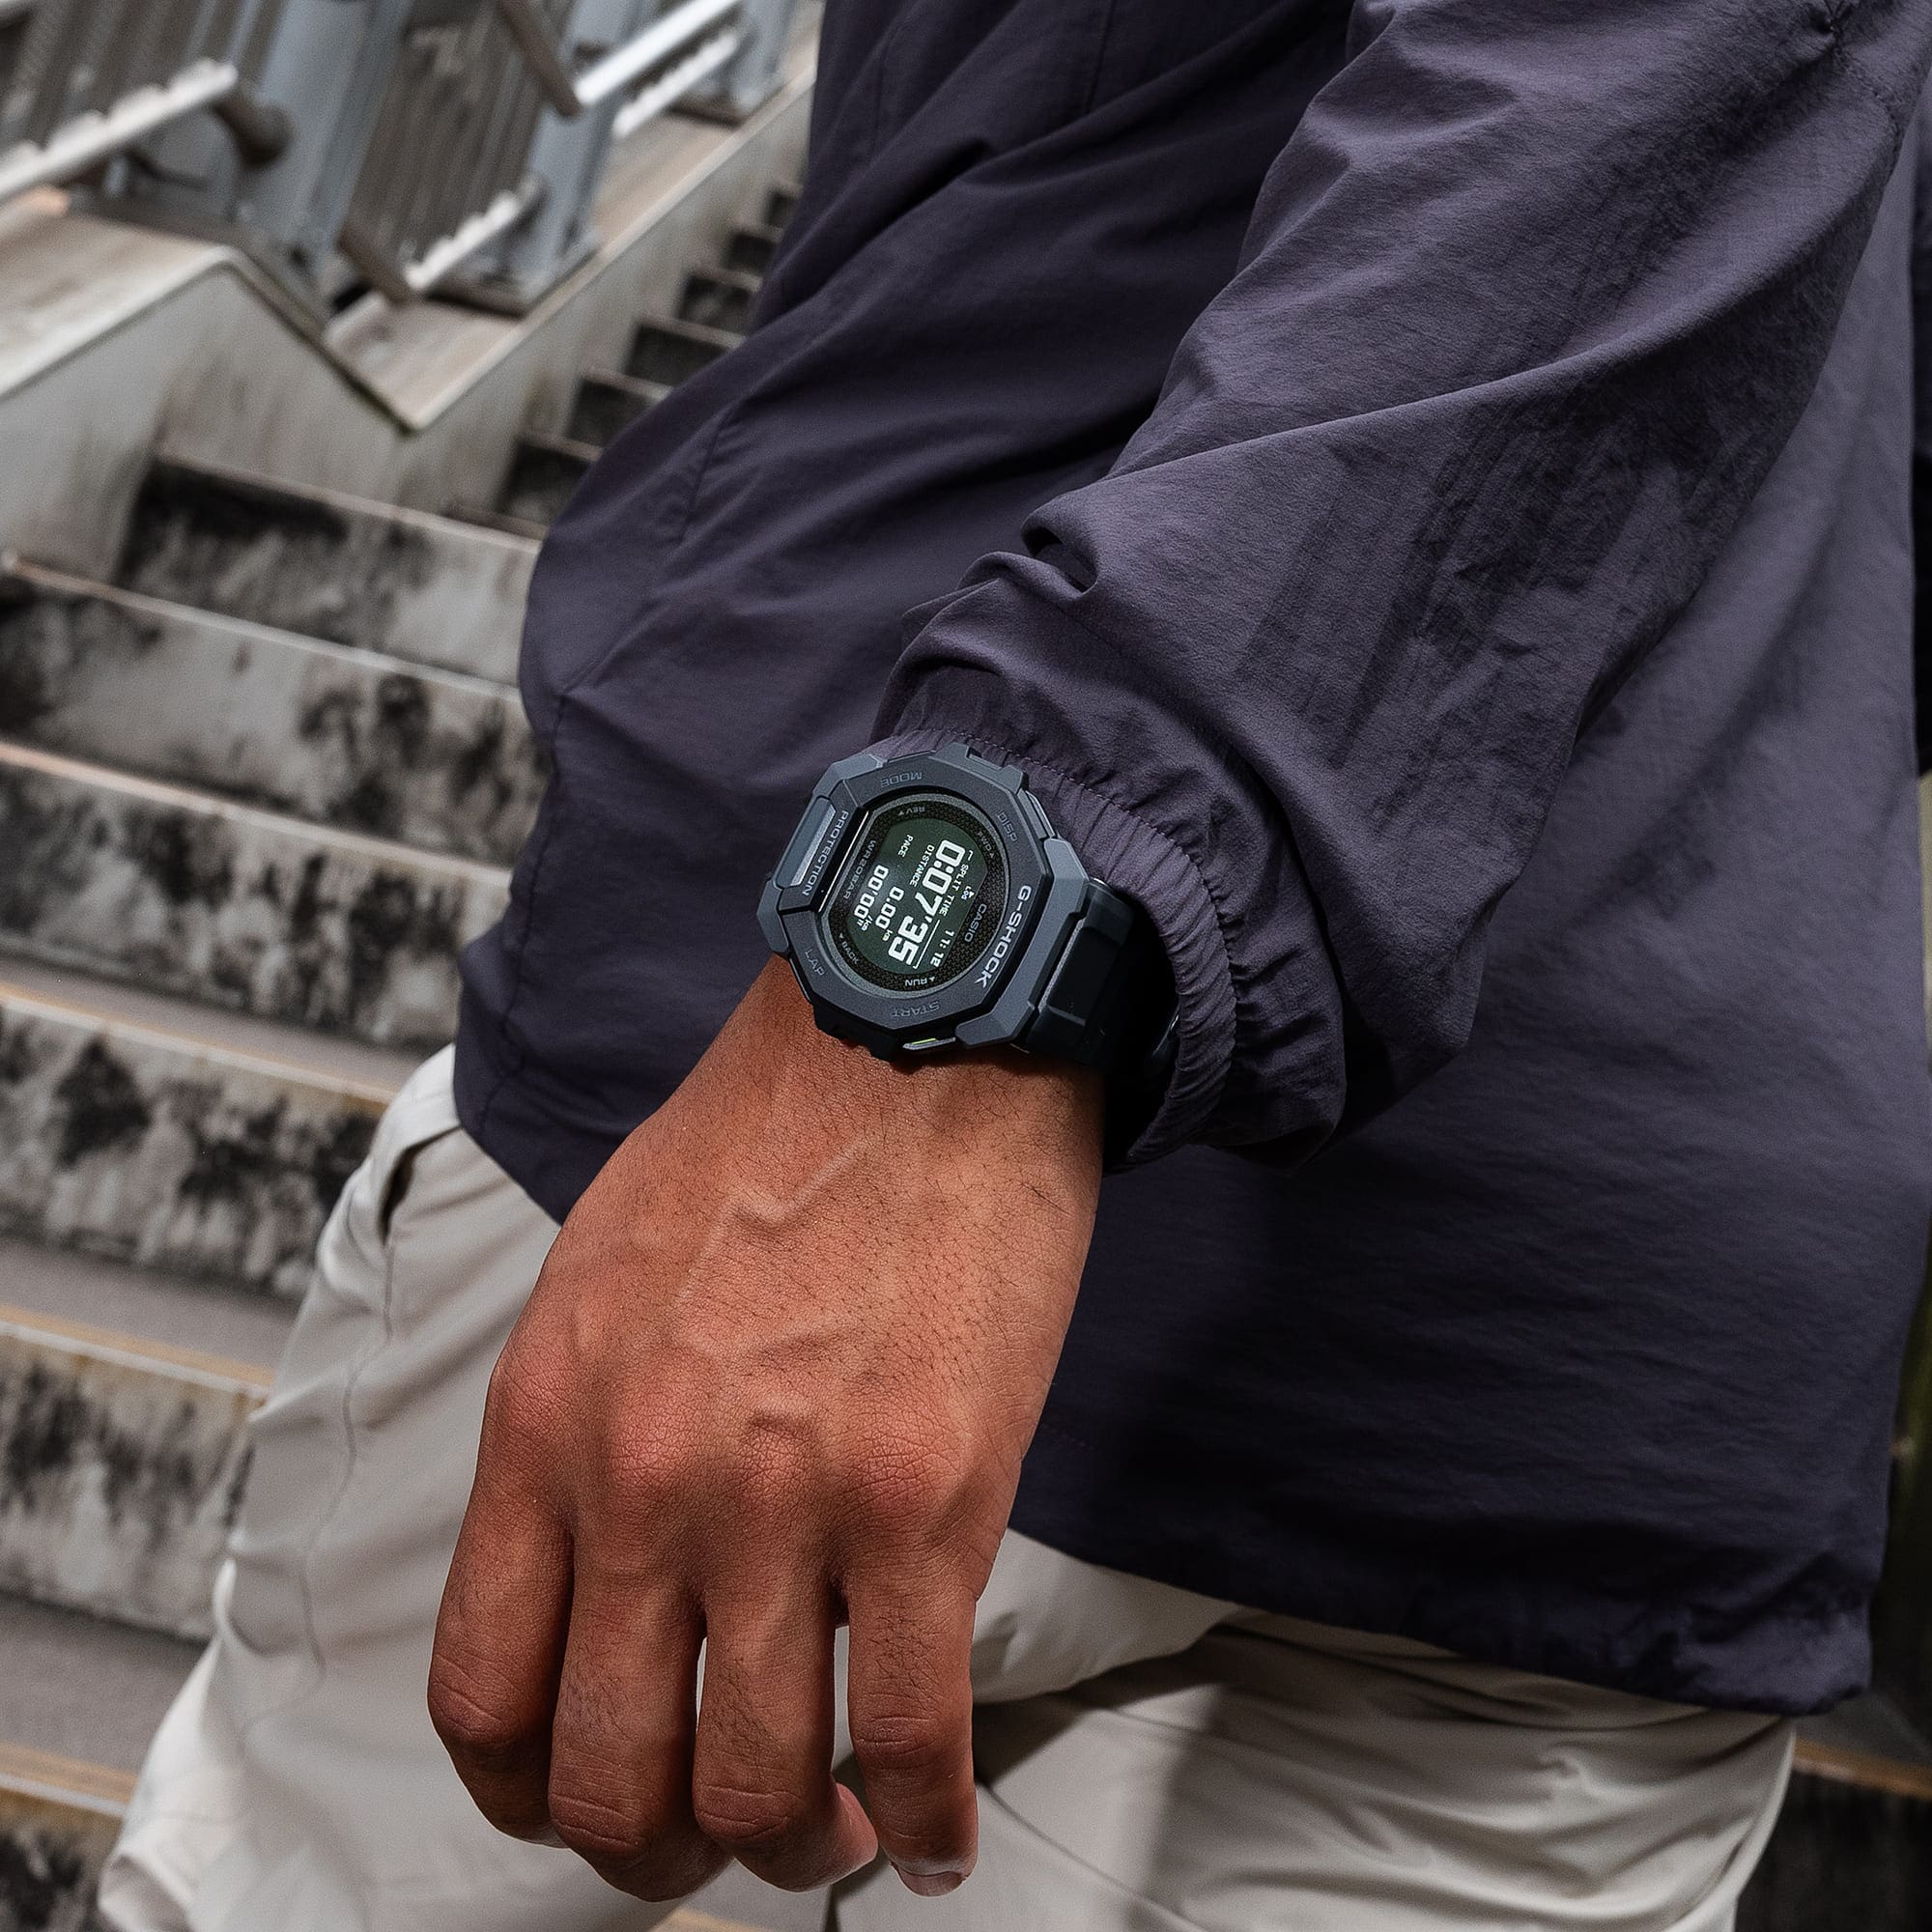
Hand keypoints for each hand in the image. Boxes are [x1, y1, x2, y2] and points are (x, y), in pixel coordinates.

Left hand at [429, 959, 1102, 1898]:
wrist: (914, 1035)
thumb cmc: (770, 1137)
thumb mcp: (604, 1271)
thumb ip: (581, 1430)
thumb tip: (605, 1568)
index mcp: (548, 1420)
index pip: (483, 1693)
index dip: (529, 1792)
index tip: (583, 1801)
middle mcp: (644, 1482)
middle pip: (608, 1778)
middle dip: (658, 1854)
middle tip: (710, 1846)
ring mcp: (784, 1502)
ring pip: (757, 1788)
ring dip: (793, 1853)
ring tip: (833, 1835)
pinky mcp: (925, 1500)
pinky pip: (914, 1733)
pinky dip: (926, 1822)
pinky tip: (936, 1831)